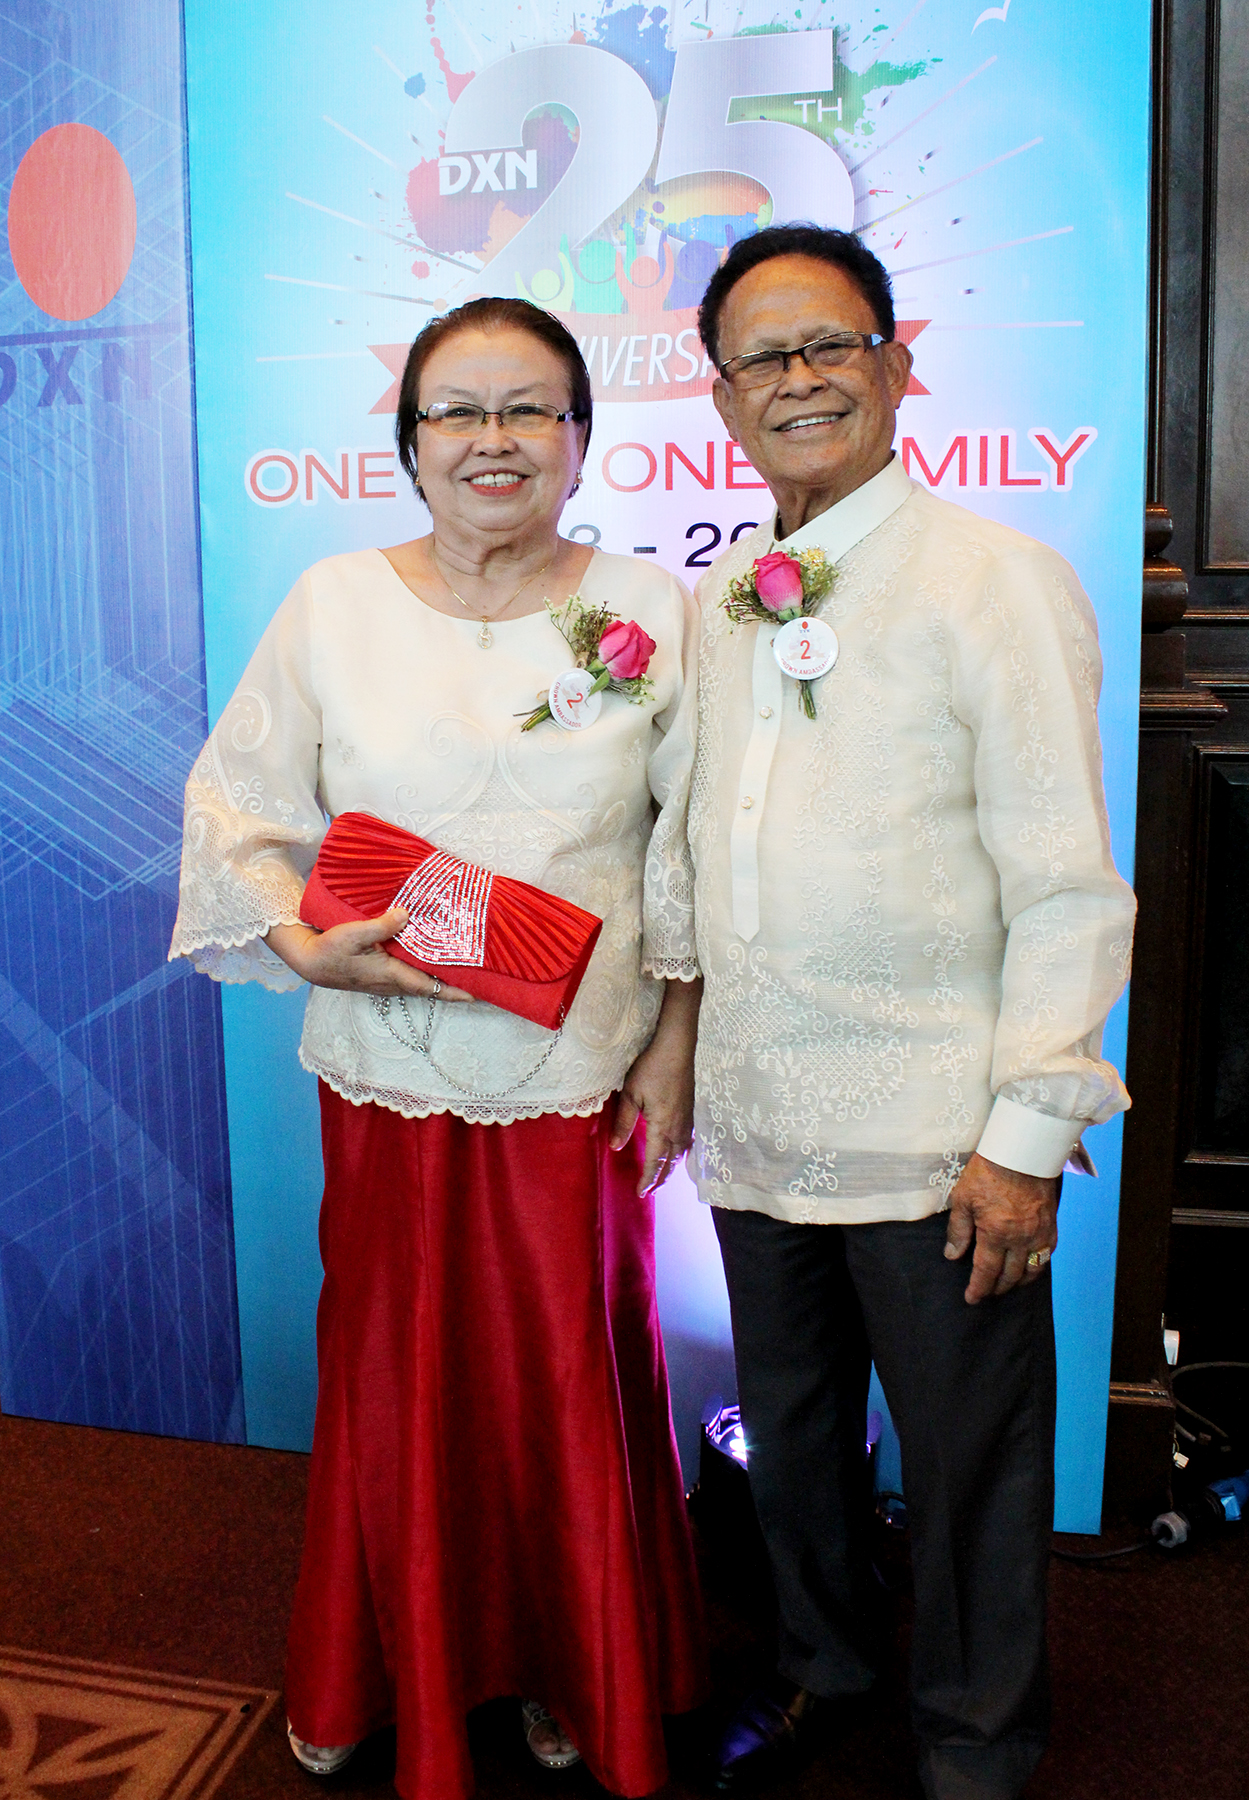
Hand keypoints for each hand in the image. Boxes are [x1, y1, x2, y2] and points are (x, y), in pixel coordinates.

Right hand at [265, 909, 473, 1000]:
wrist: (309, 961)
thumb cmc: (330, 950)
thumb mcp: (354, 933)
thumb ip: (382, 925)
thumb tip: (407, 914)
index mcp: (392, 976)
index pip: (431, 987)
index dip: (456, 991)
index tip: (479, 994)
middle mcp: (394, 982)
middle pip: (431, 985)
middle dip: (455, 982)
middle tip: (480, 973)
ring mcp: (387, 980)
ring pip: (421, 979)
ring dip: (440, 975)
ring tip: (462, 963)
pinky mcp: (380, 973)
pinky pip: (409, 972)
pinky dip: (424, 966)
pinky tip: (429, 953)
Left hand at [611, 977, 701, 1195]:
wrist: (680, 1046)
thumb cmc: (652, 1068)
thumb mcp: (631, 1094)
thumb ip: (624, 1122)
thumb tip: (616, 1147)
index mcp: (661, 1127)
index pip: (654, 1161)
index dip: (647, 1179)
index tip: (640, 1193)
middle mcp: (678, 1129)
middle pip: (670, 1162)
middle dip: (660, 1178)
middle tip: (650, 1191)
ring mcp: (689, 1120)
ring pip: (681, 1153)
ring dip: (671, 1168)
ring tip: (663, 1176)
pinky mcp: (694, 1110)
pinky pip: (688, 1141)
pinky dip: (681, 1154)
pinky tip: (679, 1151)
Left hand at [943, 1151, 1058, 1304]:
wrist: (1022, 1152)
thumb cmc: (988, 1171)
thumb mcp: (963, 1198)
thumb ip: (959, 1230)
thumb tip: (952, 1255)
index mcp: (996, 1234)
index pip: (986, 1271)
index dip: (978, 1288)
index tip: (972, 1299)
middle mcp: (1020, 1239)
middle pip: (1010, 1275)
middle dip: (997, 1288)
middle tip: (987, 1294)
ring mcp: (1039, 1233)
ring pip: (1032, 1270)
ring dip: (1018, 1282)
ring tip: (1008, 1285)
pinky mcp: (1051, 1225)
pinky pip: (1047, 1255)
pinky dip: (1037, 1266)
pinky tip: (1030, 1267)